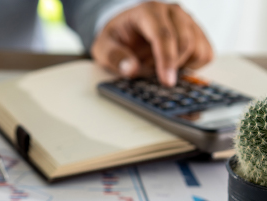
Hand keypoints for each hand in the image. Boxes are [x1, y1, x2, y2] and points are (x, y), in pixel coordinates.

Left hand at [91, 2, 212, 85]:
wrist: (125, 30)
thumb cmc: (115, 38)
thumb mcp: (103, 48)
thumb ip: (114, 57)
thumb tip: (131, 68)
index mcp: (149, 11)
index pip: (163, 35)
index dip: (166, 60)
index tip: (167, 82)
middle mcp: (173, 11)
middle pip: (184, 43)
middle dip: (168, 66)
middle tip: (147, 70)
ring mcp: (188, 21)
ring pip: (198, 49)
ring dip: (180, 66)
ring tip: (157, 64)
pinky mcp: (197, 33)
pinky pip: (205, 54)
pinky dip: (191, 66)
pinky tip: (173, 64)